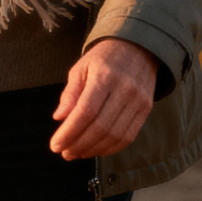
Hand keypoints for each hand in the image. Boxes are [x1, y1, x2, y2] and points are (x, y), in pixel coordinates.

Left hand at [49, 38, 158, 160]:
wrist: (137, 47)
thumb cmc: (103, 58)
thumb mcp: (81, 67)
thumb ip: (70, 93)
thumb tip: (59, 118)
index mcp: (104, 76)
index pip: (85, 111)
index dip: (69, 132)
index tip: (55, 145)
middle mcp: (124, 89)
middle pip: (100, 126)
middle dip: (79, 144)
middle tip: (65, 153)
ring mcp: (138, 101)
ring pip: (115, 135)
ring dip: (94, 149)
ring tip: (77, 152)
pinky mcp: (146, 109)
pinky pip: (129, 136)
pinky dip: (111, 148)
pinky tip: (96, 149)